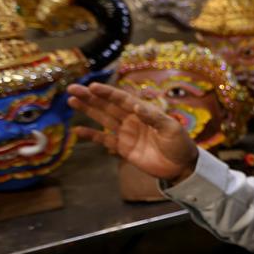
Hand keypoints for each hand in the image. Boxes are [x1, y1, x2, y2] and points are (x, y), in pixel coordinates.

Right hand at [67, 82, 197, 183]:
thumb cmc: (179, 143)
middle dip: (91, 97)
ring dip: (88, 110)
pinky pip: (104, 140)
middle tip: (72, 89)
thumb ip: (153, 117)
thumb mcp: (170, 128)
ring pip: (103, 119)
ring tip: (72, 101)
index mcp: (143, 111)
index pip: (122, 99)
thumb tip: (135, 106)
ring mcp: (126, 133)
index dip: (107, 92)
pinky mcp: (123, 148)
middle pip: (108, 106)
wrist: (181, 166)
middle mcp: (132, 119)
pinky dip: (92, 135)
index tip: (91, 86)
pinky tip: (78, 130)